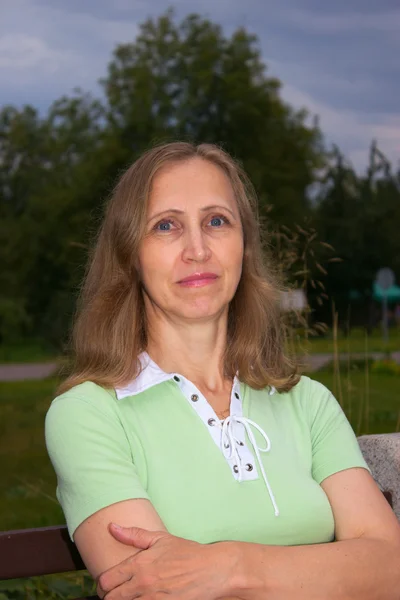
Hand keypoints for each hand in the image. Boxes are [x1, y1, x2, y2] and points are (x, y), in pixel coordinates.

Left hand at [96, 523, 237, 599]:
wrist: (213, 570)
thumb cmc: (187, 552)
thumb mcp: (160, 539)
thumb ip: (133, 534)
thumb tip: (112, 527)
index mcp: (139, 564)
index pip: (106, 580)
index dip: (103, 583)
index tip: (108, 582)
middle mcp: (143, 584)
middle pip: (111, 599)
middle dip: (110, 595)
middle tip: (116, 592)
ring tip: (131, 596)